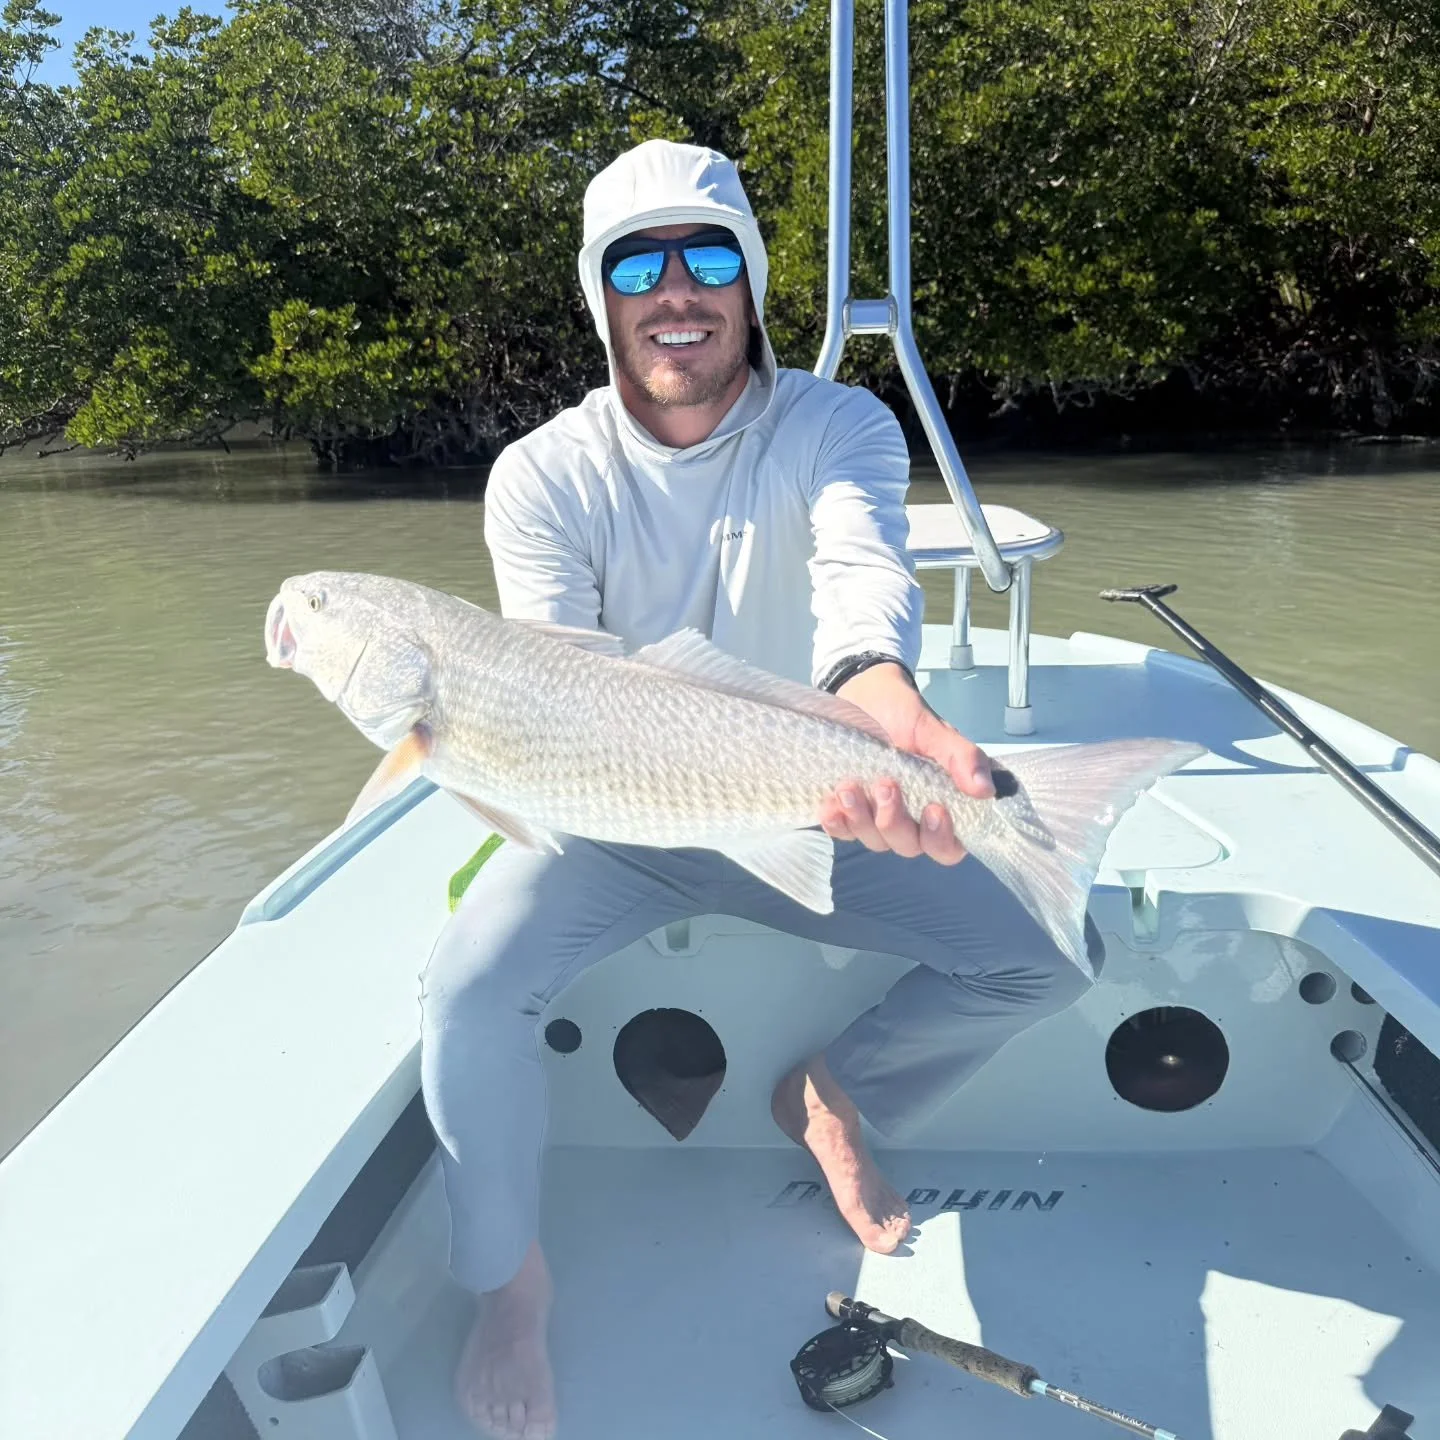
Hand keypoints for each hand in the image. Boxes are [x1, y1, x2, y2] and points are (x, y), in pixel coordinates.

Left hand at [818, 662, 994, 863]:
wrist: (863, 693)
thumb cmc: (904, 713)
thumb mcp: (933, 730)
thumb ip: (960, 757)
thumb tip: (985, 790)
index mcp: (940, 804)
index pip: (948, 845)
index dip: (941, 839)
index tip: (933, 809)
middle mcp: (912, 818)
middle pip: (908, 846)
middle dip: (894, 822)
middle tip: (886, 785)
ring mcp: (878, 817)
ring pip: (874, 840)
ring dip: (861, 820)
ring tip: (849, 787)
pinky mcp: (849, 810)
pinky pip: (843, 831)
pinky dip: (836, 822)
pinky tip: (829, 806)